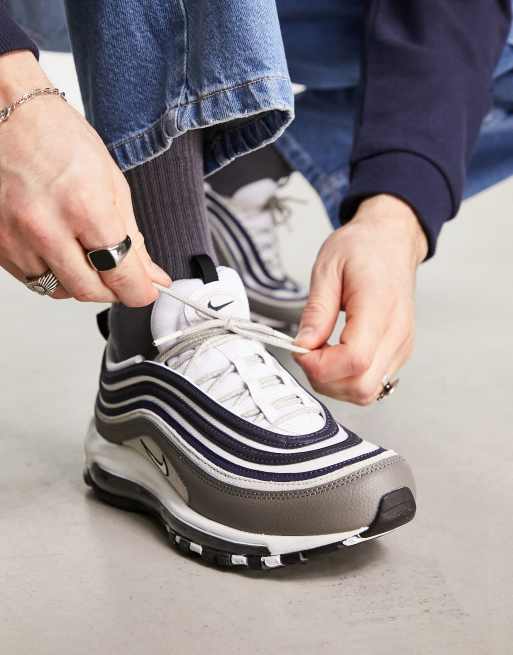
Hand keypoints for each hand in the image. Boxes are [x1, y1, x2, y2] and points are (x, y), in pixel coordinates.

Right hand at [0, 51, 169, 304]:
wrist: (3, 114)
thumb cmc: (55, 136)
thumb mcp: (111, 182)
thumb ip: (132, 236)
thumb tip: (150, 274)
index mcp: (83, 206)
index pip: (121, 274)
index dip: (141, 291)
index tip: (148, 291)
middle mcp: (45, 228)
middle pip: (90, 291)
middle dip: (114, 290)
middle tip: (122, 276)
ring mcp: (15, 239)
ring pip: (60, 290)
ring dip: (82, 282)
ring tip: (87, 254)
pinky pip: (34, 279)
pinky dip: (54, 273)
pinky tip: (60, 250)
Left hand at [294, 194, 427, 404]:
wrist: (392, 241)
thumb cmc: (363, 248)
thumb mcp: (328, 268)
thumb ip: (316, 311)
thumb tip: (303, 346)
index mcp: (379, 307)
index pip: (354, 360)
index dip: (321, 365)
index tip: (302, 349)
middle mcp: (397, 333)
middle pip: (362, 386)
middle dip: (325, 378)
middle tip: (308, 352)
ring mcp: (402, 346)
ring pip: (368, 392)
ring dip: (335, 383)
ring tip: (321, 352)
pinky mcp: (400, 352)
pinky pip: (373, 383)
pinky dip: (348, 379)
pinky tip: (335, 355)